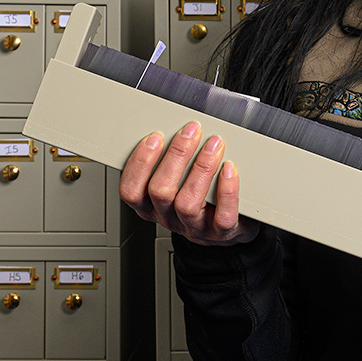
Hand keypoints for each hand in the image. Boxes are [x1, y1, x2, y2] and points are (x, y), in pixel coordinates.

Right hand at [118, 122, 259, 245]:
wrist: (225, 231)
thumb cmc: (198, 199)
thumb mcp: (174, 182)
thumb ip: (168, 160)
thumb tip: (173, 127)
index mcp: (151, 205)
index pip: (131, 190)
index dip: (140, 162)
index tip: (155, 137)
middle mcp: (169, 217)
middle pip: (160, 191)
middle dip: (175, 156)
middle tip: (191, 132)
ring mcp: (194, 227)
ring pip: (188, 203)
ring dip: (201, 168)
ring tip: (214, 145)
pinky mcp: (220, 232)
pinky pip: (222, 216)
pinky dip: (227, 191)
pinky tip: (230, 169)